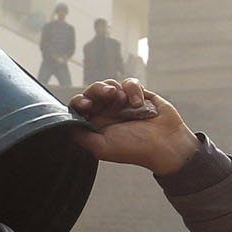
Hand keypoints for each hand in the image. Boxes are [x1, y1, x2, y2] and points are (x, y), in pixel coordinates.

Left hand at [67, 80, 199, 174]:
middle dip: (97, 89)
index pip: (79, 108)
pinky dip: (133, 90)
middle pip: (92, 92)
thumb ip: (81, 136)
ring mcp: (122, 103)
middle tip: (106, 93)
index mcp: (95, 125)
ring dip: (115, 90)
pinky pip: (129, 82)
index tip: (86, 105)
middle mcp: (106, 113)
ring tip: (123, 101)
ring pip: (109, 84)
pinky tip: (138, 103)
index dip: (79, 102)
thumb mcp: (101, 147)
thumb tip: (66, 124)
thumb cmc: (134, 148)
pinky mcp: (138, 94)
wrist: (166, 144)